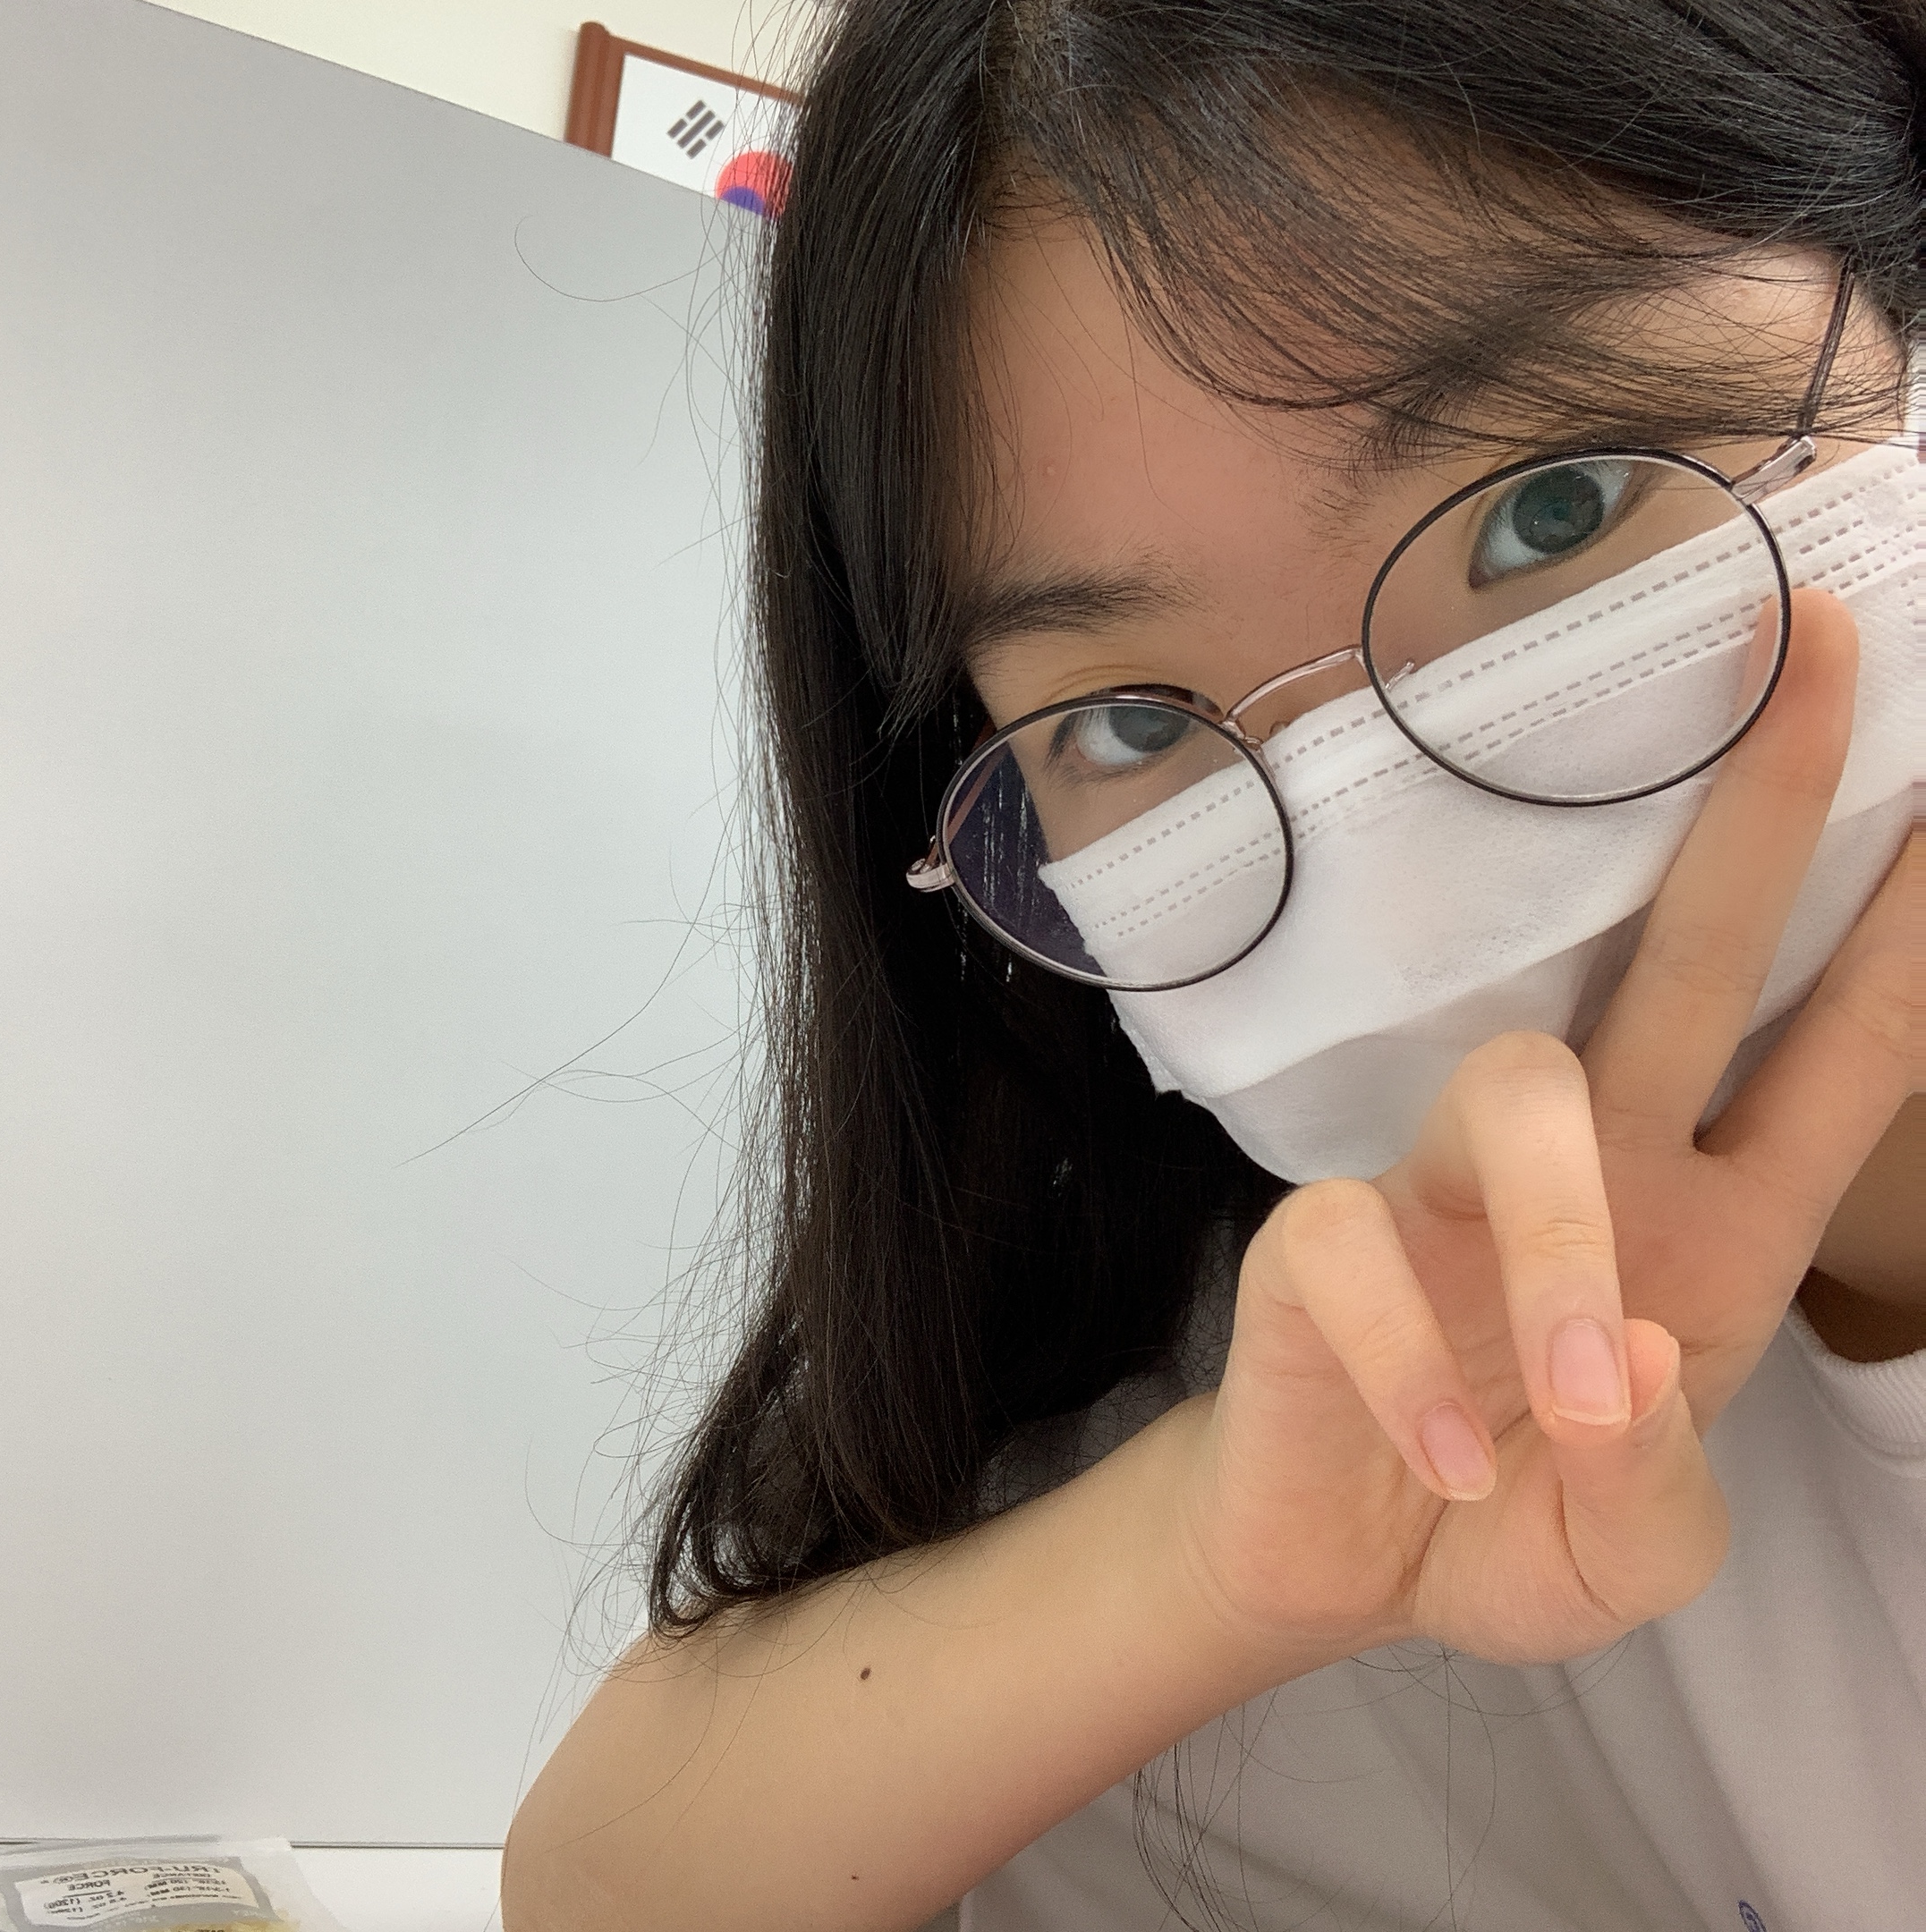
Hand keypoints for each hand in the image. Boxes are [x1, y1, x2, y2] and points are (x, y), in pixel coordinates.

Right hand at [1168, 588, 1914, 1673]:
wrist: (1345, 1569)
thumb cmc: (1516, 1531)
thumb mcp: (1635, 1555)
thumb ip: (1668, 1489)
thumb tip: (1645, 1359)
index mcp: (1716, 1229)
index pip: (1840, 1055)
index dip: (1907, 926)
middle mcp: (1599, 1172)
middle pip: (1683, 959)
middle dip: (1762, 815)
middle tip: (1824, 654)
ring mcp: (1446, 1189)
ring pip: (1519, 1090)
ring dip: (1569, 1244)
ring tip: (1587, 1408)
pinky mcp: (1320, 1242)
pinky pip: (1359, 1251)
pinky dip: (1416, 1372)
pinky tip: (1447, 1469)